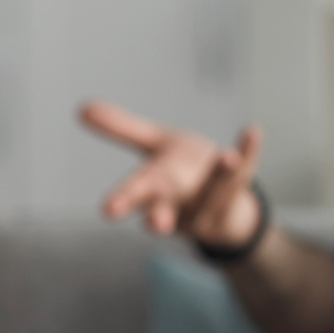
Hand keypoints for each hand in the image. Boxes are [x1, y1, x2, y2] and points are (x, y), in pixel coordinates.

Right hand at [80, 100, 262, 248]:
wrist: (223, 205)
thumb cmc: (181, 172)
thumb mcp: (153, 146)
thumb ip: (122, 129)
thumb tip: (81, 108)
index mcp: (154, 187)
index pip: (135, 194)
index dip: (123, 201)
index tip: (108, 210)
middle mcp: (180, 201)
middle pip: (167, 209)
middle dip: (160, 216)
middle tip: (157, 224)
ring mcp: (209, 204)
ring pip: (214, 195)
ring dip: (220, 179)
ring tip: (227, 156)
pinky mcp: (236, 199)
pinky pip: (244, 173)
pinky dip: (249, 151)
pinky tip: (252, 131)